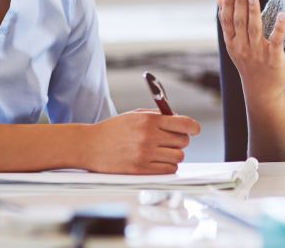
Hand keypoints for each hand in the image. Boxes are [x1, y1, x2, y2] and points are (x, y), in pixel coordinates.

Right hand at [84, 110, 200, 174]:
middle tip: (170, 140)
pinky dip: (167, 166)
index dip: (193, 127)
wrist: (89, 146)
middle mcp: (149, 137)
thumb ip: (158, 116)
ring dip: (173, 154)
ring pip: (178, 157)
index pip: (184, 124)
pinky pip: (168, 170)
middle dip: (180, 140)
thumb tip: (180, 120)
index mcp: (149, 120)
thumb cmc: (113, 129)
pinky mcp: (141, 170)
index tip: (194, 129)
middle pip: (183, 141)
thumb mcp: (135, 115)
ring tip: (162, 152)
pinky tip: (158, 161)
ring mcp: (145, 155)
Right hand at [217, 0, 284, 105]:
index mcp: (232, 43)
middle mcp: (242, 47)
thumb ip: (227, 19)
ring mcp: (257, 52)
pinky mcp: (273, 57)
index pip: (227, 21)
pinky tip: (282, 14)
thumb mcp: (233, 42)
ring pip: (254, 28)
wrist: (261, 92)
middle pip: (239, 22)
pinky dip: (279, 27)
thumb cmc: (248, 62)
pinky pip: (276, 40)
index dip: (227, 5)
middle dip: (239, 3)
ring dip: (253, 11)